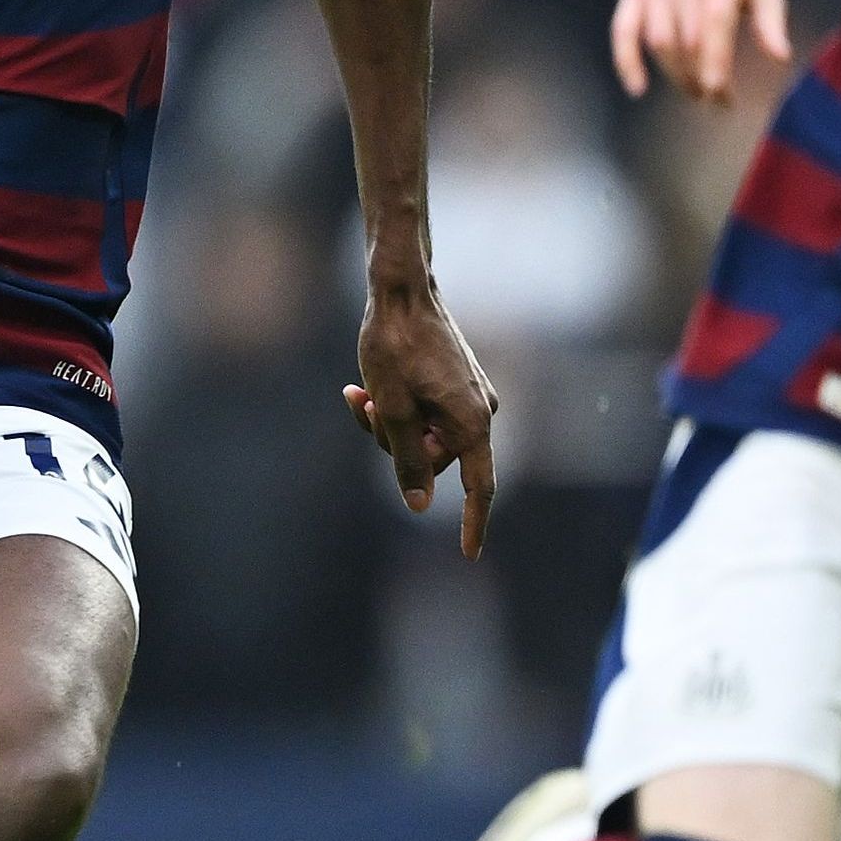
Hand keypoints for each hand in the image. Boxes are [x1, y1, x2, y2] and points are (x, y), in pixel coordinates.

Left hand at [346, 282, 499, 555]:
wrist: (401, 287)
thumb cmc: (394, 344)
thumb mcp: (390, 409)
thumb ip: (405, 461)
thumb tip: (418, 506)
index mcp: (472, 423)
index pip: (478, 487)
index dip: (472, 522)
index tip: (469, 553)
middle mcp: (480, 411)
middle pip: (434, 457)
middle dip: (393, 444)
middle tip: (365, 408)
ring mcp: (470, 395)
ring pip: (423, 434)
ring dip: (388, 423)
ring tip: (360, 393)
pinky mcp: (456, 381)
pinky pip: (426, 411)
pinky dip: (397, 406)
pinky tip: (362, 388)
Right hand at [611, 0, 792, 103]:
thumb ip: (771, 22)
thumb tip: (780, 57)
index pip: (714, 24)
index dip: (715, 62)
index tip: (719, 95)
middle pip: (688, 41)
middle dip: (701, 77)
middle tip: (716, 100)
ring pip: (660, 43)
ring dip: (676, 75)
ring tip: (695, 91)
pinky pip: (624, 32)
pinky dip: (627, 62)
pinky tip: (638, 89)